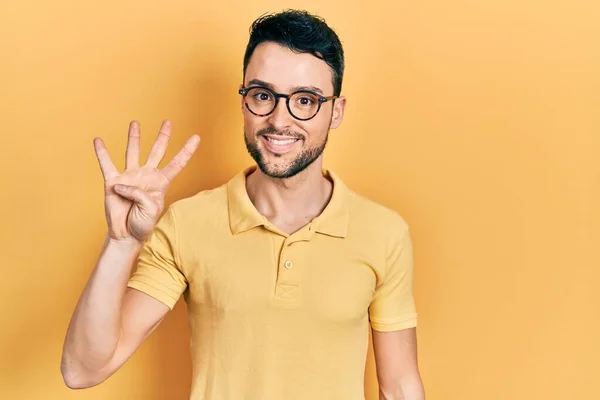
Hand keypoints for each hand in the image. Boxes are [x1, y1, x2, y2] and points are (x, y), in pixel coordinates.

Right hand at [94, 120, 199, 242]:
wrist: (126, 235)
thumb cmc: (142, 224)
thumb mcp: (151, 209)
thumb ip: (140, 194)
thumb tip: (123, 184)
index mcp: (161, 183)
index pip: (177, 163)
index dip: (187, 151)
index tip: (196, 137)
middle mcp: (146, 176)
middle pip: (157, 151)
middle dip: (163, 136)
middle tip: (168, 122)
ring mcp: (130, 176)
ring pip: (133, 152)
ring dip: (134, 137)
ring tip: (135, 123)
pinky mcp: (112, 182)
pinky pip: (106, 164)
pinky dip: (102, 152)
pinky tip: (98, 140)